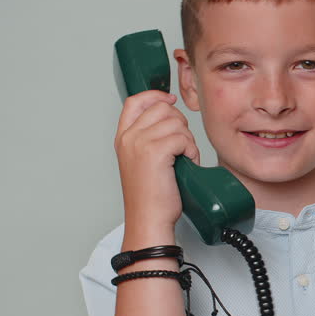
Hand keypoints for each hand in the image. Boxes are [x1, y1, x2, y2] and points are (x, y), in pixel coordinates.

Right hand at [113, 90, 201, 241]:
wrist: (149, 220)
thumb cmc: (150, 197)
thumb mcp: (142, 161)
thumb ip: (149, 137)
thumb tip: (169, 114)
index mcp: (123, 138)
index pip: (135, 101)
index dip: (155, 95)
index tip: (171, 100)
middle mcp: (128, 137)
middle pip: (162, 108)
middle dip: (180, 124)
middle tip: (181, 147)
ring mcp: (140, 143)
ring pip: (176, 122)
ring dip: (188, 140)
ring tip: (183, 159)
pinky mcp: (154, 152)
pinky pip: (183, 137)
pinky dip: (191, 150)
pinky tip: (186, 163)